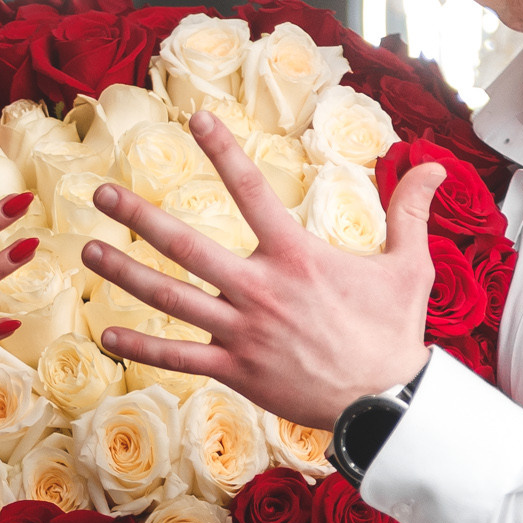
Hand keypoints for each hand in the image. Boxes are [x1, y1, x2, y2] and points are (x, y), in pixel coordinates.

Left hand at [80, 110, 445, 428]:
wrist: (387, 402)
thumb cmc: (395, 332)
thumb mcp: (408, 266)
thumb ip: (410, 211)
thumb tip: (434, 165)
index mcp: (296, 256)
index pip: (251, 191)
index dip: (223, 151)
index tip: (196, 120)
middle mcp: (260, 289)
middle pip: (186, 245)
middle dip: (139, 216)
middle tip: (101, 193)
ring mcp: (242, 332)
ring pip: (170, 298)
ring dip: (124, 274)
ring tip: (87, 253)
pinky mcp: (235, 371)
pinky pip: (178, 357)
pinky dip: (141, 347)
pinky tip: (107, 335)